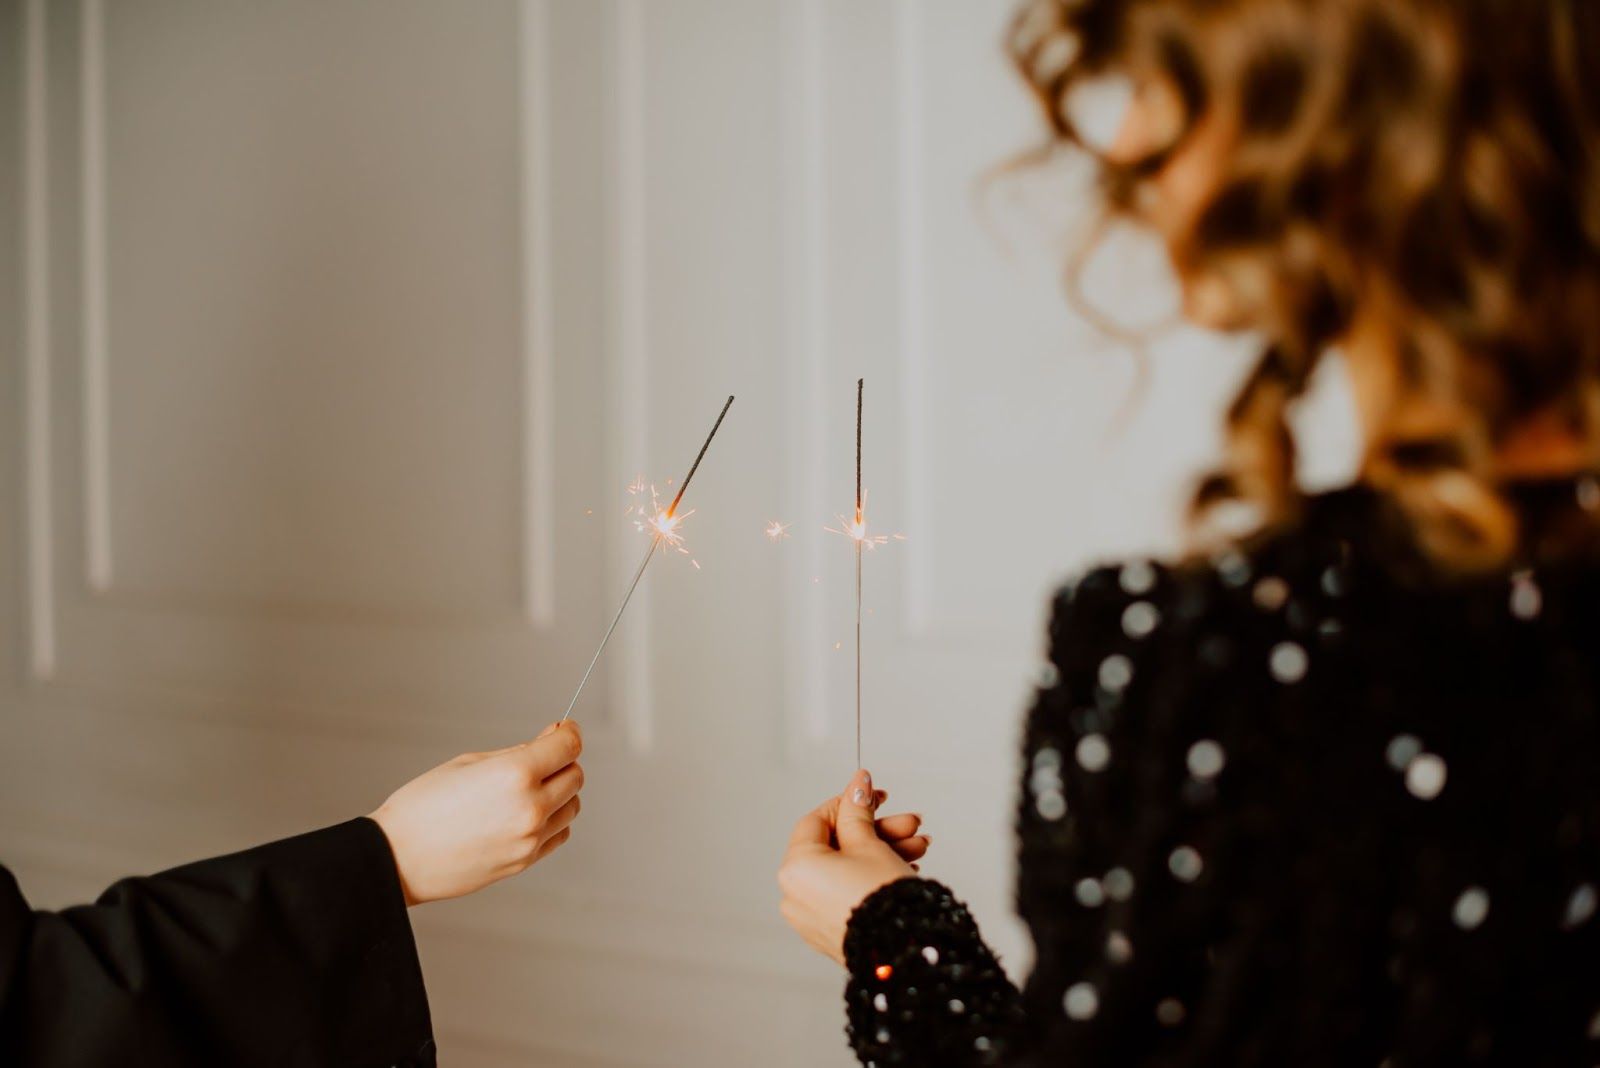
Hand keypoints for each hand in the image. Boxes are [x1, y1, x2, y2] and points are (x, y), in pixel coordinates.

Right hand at [370, 720, 583, 905]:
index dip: (569, 732)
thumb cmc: (423, 807)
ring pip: (572, 806)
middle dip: (563, 761)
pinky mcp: (525, 861)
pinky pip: (559, 833)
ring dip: (560, 792)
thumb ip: (516, 752)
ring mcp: (530, 839)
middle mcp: (530, 808)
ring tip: (530, 788)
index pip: (568, 747)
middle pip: (575, 776)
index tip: (564, 729)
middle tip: (541, 757)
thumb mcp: (468, 762)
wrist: (398, 858)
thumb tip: (549, 740)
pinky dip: (553, 820)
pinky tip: (527, 813)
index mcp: (515, 775)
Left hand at [777, 769, 928, 963]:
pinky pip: (848, 893)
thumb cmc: (883, 902)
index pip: (818, 820)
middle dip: (878, 831)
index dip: (849, 804)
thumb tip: (856, 784)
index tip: (874, 795)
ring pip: (848, 870)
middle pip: (837, 846)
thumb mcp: (870, 844)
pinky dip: (872, 878)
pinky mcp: (831, 932)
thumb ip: (858, 811)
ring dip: (883, 852)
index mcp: (796, 868)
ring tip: (920, 846)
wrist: (903, 954)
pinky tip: (906, 867)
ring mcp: (812, 917)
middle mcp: (796, 894)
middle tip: (908, 822)